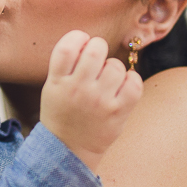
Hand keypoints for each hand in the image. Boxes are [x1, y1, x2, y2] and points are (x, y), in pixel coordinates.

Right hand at [40, 30, 142, 171]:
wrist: (69, 149)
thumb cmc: (63, 112)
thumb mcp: (52, 87)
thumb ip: (66, 64)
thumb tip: (88, 40)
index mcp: (58, 81)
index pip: (68, 47)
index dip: (78, 37)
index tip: (82, 43)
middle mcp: (78, 90)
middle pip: (95, 50)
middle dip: (98, 47)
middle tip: (97, 57)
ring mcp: (99, 101)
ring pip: (116, 65)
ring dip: (113, 67)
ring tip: (107, 77)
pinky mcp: (118, 112)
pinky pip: (134, 82)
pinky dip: (131, 79)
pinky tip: (123, 84)